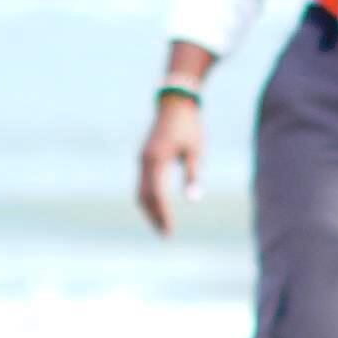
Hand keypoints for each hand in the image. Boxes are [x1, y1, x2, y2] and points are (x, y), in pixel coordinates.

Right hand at [135, 93, 203, 235]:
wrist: (176, 102)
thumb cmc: (189, 126)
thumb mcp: (196, 150)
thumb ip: (193, 174)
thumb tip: (194, 199)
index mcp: (157, 160)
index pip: (157, 195)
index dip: (163, 215)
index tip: (170, 231)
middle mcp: (145, 161)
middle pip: (144, 197)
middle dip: (154, 217)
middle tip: (166, 234)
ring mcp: (142, 159)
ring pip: (141, 191)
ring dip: (149, 210)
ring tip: (162, 225)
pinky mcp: (144, 157)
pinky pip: (142, 183)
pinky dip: (148, 198)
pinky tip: (158, 208)